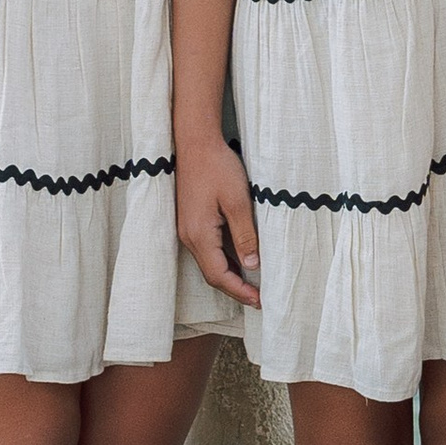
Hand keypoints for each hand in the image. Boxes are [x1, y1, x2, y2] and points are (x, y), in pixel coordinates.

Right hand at [178, 134, 261, 306]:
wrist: (195, 143)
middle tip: (258, 298)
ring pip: (208, 262)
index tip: (259, 301)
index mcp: (199, 234)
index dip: (239, 291)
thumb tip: (252, 265)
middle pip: (211, 273)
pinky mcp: (189, 221)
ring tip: (252, 283)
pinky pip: (206, 249)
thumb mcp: (238, 201)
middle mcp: (188, 236)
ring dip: (229, 274)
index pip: (219, 275)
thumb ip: (245, 235)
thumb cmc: (217, 167)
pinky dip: (223, 259)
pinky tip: (239, 259)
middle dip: (235, 288)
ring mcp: (186, 229)